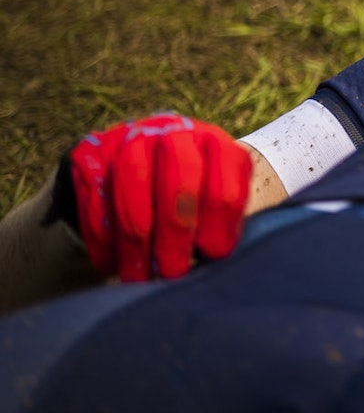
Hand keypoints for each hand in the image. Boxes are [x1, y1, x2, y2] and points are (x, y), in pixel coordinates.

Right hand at [47, 113, 251, 280]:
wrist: (144, 150)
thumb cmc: (191, 184)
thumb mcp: (216, 191)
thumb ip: (220, 219)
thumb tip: (213, 259)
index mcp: (214, 143)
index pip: (224, 190)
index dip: (219, 229)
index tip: (212, 256)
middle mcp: (173, 133)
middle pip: (180, 187)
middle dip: (174, 239)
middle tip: (172, 273)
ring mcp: (129, 139)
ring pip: (132, 196)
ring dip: (135, 246)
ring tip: (139, 279)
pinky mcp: (91, 155)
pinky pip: (96, 203)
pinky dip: (104, 241)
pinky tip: (111, 264)